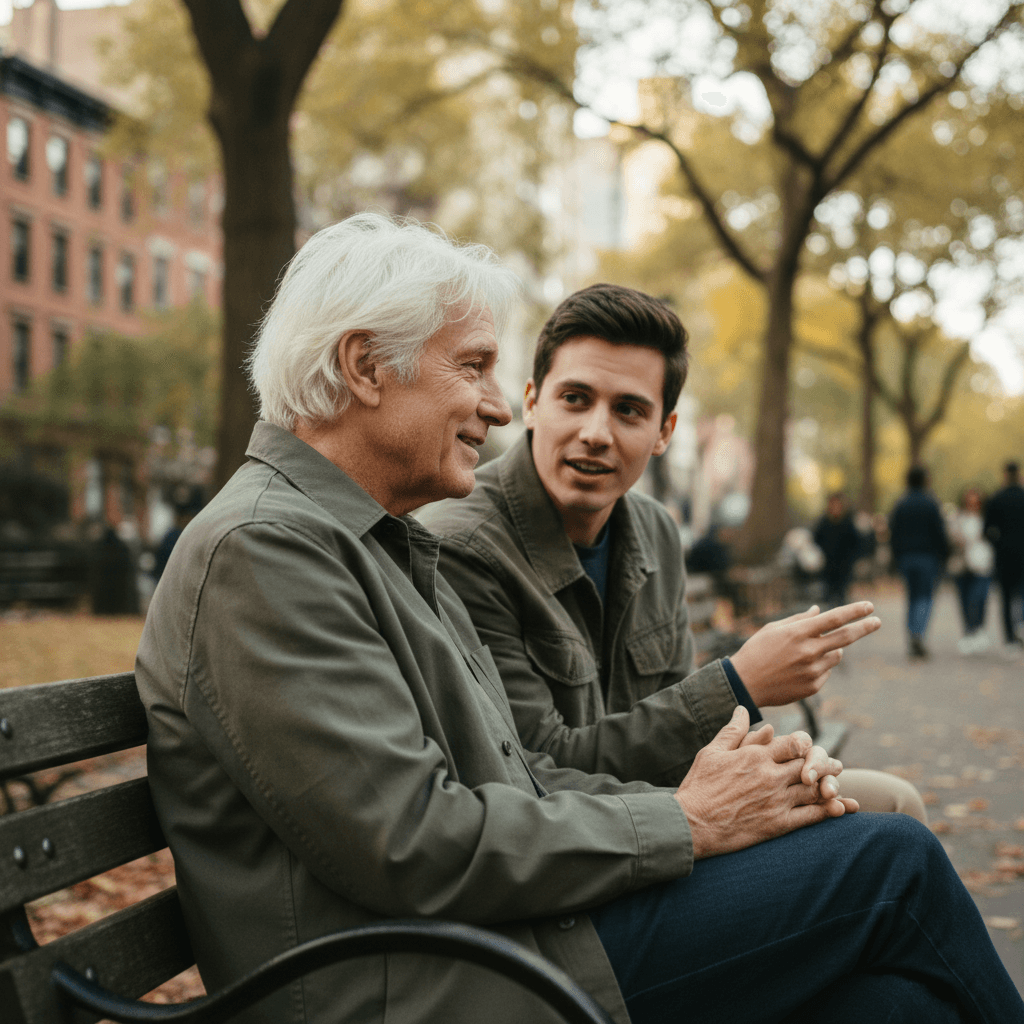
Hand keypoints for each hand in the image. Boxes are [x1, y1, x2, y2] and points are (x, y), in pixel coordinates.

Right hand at [674, 708, 852, 859]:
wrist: (692, 824)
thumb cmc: (699, 786)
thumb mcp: (712, 752)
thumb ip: (732, 731)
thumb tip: (742, 709)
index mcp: (756, 756)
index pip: (794, 743)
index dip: (805, 744)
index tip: (806, 747)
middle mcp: (770, 776)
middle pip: (810, 765)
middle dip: (823, 764)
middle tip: (834, 765)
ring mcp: (776, 801)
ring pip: (814, 789)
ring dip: (830, 786)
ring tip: (837, 784)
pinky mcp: (778, 824)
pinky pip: (811, 816)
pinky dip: (829, 811)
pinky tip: (840, 809)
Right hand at [729, 602, 880, 707]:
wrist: (744, 684)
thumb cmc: (756, 651)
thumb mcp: (773, 629)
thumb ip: (799, 619)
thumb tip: (819, 610)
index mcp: (798, 633)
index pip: (834, 618)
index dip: (854, 611)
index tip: (869, 606)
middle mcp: (809, 651)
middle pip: (846, 637)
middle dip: (865, 627)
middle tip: (877, 622)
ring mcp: (812, 670)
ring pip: (837, 655)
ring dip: (833, 648)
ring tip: (810, 651)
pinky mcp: (812, 686)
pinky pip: (826, 671)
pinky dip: (820, 665)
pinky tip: (799, 668)